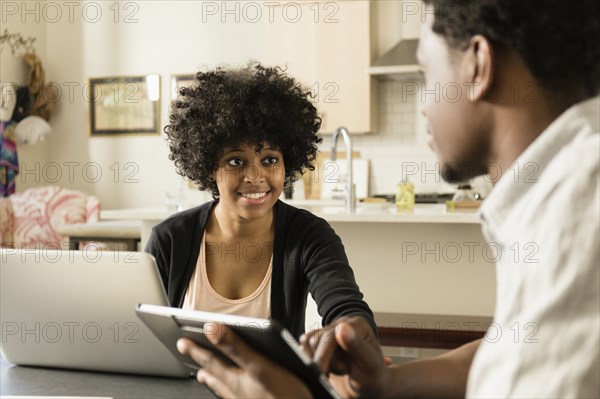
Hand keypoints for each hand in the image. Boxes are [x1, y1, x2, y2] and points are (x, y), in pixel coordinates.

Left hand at [177, 322, 311, 398]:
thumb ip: (235, 347)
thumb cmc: (285, 396)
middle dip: (200, 361)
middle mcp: (238, 391)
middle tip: (186, 352)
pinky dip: (227, 391)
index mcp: (237, 379)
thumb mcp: (260, 366)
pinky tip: (233, 392)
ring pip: (223, 388)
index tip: (182, 340)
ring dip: (212, 378)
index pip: (210, 360)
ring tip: (203, 374)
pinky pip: (234, 397)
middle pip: (214, 373)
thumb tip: (211, 329)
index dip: (196, 349)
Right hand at [300, 316, 390, 397]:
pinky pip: (304, 345)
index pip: (331, 335)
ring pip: (309, 342)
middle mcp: (343, 323)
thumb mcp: (370, 364)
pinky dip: (311, 359)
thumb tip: (342, 327)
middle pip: (318, 339)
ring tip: (338, 369)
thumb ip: (357, 346)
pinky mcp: (321, 339)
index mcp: (358, 324)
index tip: (323, 373)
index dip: (325, 356)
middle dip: (326, 361)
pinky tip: (326, 367)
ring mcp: (331, 330)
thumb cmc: (372, 377)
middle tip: (344, 371)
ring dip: (319, 360)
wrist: (368, 386)